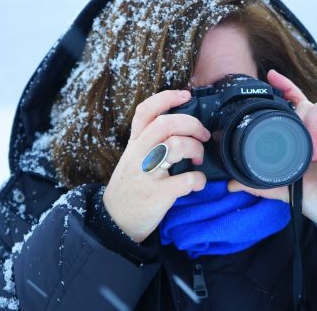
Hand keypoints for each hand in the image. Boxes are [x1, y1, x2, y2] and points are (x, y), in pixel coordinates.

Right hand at [103, 90, 210, 242]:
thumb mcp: (132, 159)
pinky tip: (197, 184)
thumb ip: (149, 143)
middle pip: (166, 123)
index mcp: (134, 144)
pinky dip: (198, 180)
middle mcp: (139, 154)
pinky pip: (185, 180)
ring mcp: (147, 174)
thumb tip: (181, 128)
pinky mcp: (156, 194)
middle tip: (203, 136)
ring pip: (176, 146)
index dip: (166, 97)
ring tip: (199, 161)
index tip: (185, 94)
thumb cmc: (129, 188)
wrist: (113, 222)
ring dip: (196, 149)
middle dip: (192, 125)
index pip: (146, 111)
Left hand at [228, 70, 316, 240]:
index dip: (286, 88)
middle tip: (294, 141)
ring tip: (312, 147)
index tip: (270, 78)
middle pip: (308, 105)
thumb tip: (232, 184)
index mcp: (307, 139)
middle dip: (297, 115)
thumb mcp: (285, 189)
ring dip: (315, 120)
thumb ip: (261, 184)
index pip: (297, 105)